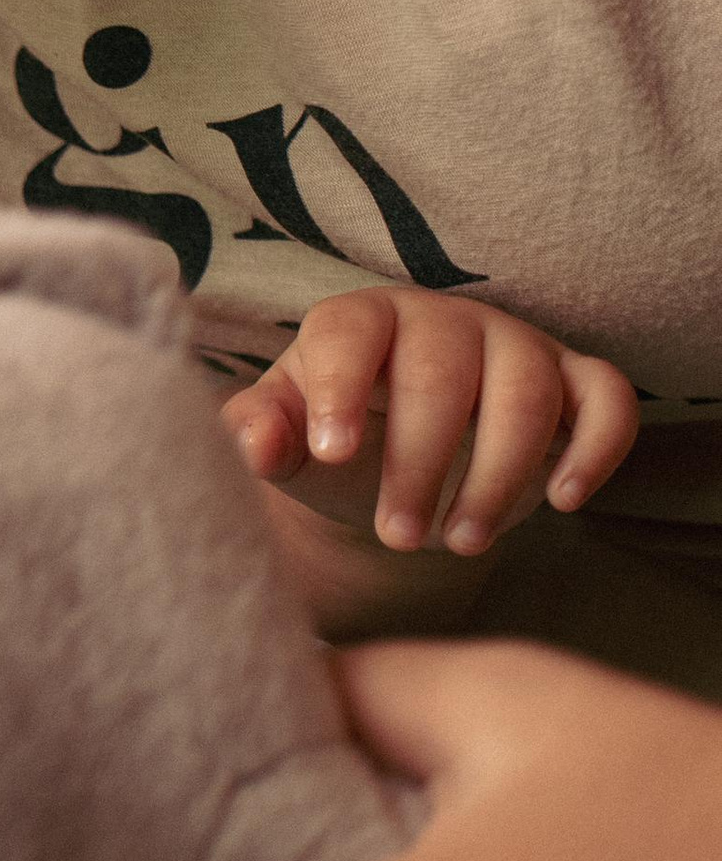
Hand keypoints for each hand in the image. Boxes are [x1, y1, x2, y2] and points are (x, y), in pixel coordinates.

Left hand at [219, 292, 636, 558]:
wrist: (399, 466)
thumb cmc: (337, 444)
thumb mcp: (289, 444)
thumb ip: (259, 435)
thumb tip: (254, 440)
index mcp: (361, 321)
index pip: (349, 331)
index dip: (339, 387)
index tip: (328, 455)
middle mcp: (443, 321)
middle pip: (443, 372)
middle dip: (421, 462)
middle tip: (397, 534)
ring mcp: (515, 345)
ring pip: (526, 390)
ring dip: (500, 473)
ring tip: (463, 540)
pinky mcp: (573, 381)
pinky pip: (606, 397)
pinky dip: (597, 446)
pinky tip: (565, 500)